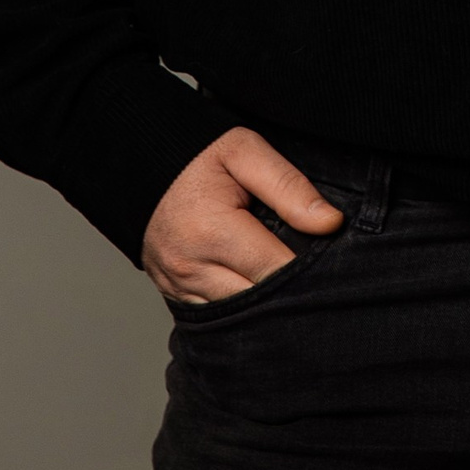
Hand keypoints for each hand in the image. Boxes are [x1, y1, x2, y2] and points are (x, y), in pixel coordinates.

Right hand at [141, 128, 342, 303]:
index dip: (309, 269)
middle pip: (258, 302)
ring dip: (266, 304)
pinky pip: (217, 316)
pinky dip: (241, 308)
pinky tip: (259, 287)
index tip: (331, 260)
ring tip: (289, 282)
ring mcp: (178, 286)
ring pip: (238, 317)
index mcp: (211, 231)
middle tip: (317, 274)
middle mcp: (190, 267)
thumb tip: (330, 223)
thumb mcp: (245, 153)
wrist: (138, 165)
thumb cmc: (196, 156)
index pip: (275, 270)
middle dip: (290, 291)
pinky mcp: (173, 295)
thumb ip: (288, 187)